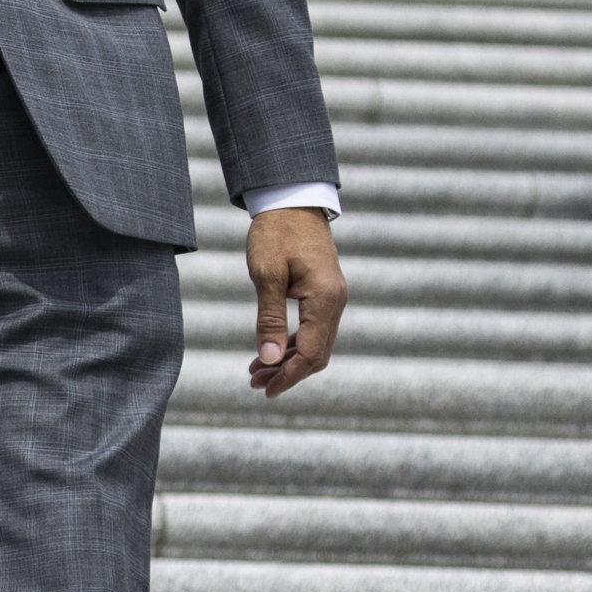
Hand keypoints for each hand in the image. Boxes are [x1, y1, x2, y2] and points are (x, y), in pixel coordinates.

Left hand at [245, 206, 344, 396]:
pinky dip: (292, 343)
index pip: (310, 353)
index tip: (265, 390)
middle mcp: (335, 303)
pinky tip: (269, 351)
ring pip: (315, 343)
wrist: (292, 201)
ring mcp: (332, 299)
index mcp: (324, 300)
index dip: (288, 375)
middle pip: (316, 354)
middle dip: (287, 373)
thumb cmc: (276, 233)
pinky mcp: (324, 294)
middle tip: (255, 385)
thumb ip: (269, 318)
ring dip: (288, 360)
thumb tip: (268, 359)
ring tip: (256, 373)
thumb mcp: (265, 274)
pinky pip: (312, 328)